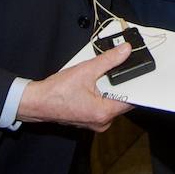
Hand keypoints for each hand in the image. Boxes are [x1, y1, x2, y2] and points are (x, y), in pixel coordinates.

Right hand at [17, 43, 133, 131]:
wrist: (36, 103)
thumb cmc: (56, 92)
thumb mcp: (86, 70)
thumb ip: (108, 60)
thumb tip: (125, 51)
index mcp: (104, 112)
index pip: (132, 99)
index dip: (136, 83)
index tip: (138, 72)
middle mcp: (102, 121)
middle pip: (123, 100)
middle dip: (120, 83)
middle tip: (114, 70)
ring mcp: (95, 122)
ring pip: (112, 102)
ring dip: (109, 88)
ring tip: (99, 77)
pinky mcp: (89, 119)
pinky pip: (102, 105)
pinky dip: (101, 94)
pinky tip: (93, 85)